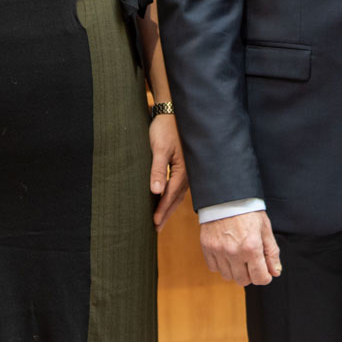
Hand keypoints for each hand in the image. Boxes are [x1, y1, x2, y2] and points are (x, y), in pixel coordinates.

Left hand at [148, 113, 188, 228]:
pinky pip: (178, 186)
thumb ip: (158, 170)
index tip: (154, 223)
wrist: (173, 112)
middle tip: (156, 228)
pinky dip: (171, 196)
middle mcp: (187, 173)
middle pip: (175, 198)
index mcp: (182, 171)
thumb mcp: (159, 148)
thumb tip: (155, 191)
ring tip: (160, 219)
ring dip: (169, 206)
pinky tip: (166, 199)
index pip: (170, 196)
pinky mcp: (183, 165)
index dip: (162, 210)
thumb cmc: (165, 128)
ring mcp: (187, 170)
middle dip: (166, 213)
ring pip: (177, 194)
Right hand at [200, 211, 281, 286]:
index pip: (260, 278)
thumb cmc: (248, 210)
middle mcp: (234, 252)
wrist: (226, 195)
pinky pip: (214, 268)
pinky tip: (226, 253)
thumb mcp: (265, 229)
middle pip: (243, 280)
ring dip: (235, 270)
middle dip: (250, 274)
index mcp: (252, 247)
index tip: (265, 272)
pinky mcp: (207, 247)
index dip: (265, 277)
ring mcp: (219, 250)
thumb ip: (272, 252)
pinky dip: (221, 264)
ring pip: (228, 276)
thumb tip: (275, 272)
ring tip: (238, 256)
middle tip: (251, 262)